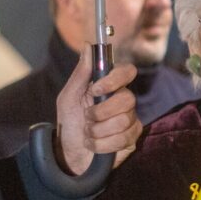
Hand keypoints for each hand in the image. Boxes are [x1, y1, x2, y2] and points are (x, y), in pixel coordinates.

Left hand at [55, 54, 140, 174]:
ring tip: (88, 133)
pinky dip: (101, 144)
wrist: (69, 154)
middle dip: (100, 113)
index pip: (128, 72)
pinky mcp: (132, 139)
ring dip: (97, 130)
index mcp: (110, 86)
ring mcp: (130, 120)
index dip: (115, 79)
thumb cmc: (69, 123)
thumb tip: (88, 45)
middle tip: (86, 118)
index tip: (95, 90)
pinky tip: (94, 145)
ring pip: (123, 121)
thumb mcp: (68, 97)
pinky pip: (123, 139)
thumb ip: (80, 73)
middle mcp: (124, 101)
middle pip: (128, 99)